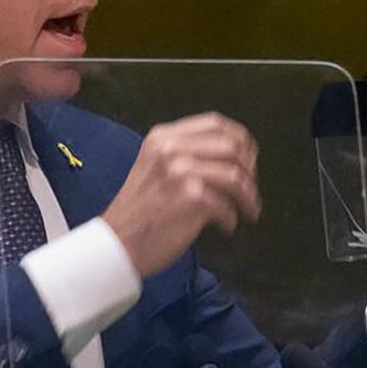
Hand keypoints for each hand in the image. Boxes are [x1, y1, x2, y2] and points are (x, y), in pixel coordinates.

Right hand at [103, 112, 260, 278]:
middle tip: (250, 189)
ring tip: (247, 211)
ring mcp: (180, 172)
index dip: (240, 139)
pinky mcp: (189, 198)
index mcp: (163, 137)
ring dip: (248, 197)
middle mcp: (171, 149)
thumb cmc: (137, 213)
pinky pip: (227, 206)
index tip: (248, 157)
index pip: (215, 123)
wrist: (116, 244)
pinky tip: (225, 226)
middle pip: (232, 146)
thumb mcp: (153, 166)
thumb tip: (231, 155)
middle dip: (249, 170)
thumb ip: (183, 154)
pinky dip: (231, 219)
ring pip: (235, 176)